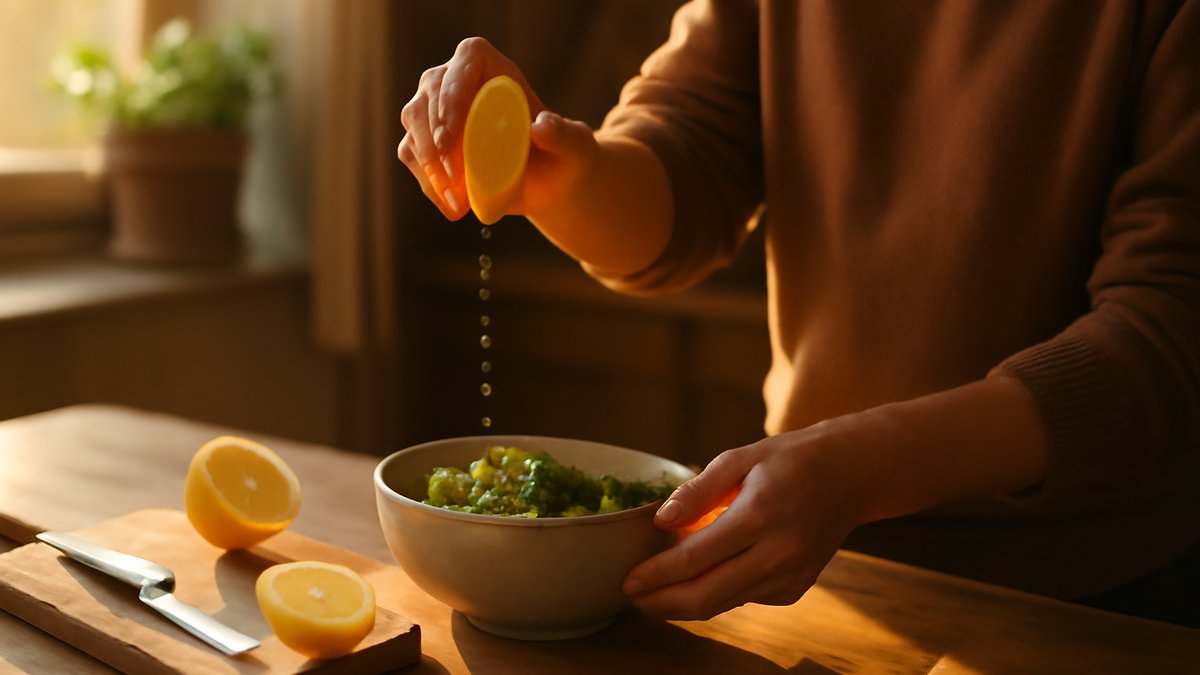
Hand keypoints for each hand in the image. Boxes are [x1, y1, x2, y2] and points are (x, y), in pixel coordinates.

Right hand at [397, 37, 598, 221]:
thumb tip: (542, 124)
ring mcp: (434, 109)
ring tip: (458, 202)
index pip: (466, 61)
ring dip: (430, 166)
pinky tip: (453, 208)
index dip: (453, 93)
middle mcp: (455, 80)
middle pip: (429, 96)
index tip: (453, 134)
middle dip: (435, 139)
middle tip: (455, 176)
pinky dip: (429, 183)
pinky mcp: (425, 139)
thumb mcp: (574, 146)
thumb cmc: (562, 155)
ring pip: (415, 126)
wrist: (546, 181)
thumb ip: (565, 134)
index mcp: (492, 67)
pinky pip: (412, 155)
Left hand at [622, 420, 869, 620]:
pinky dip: (717, 594)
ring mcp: (789, 576)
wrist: (850, 475)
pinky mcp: (795, 589)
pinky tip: (700, 581)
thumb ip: (697, 491)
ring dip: (684, 605)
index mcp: (757, 516)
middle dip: (661, 603)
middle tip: (633, 598)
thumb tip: (660, 520)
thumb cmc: (789, 461)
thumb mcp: (739, 459)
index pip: (693, 559)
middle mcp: (776, 554)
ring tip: (654, 595)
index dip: (655, 575)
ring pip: (723, 605)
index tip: (628, 580)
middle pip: (705, 596)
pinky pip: (744, 599)